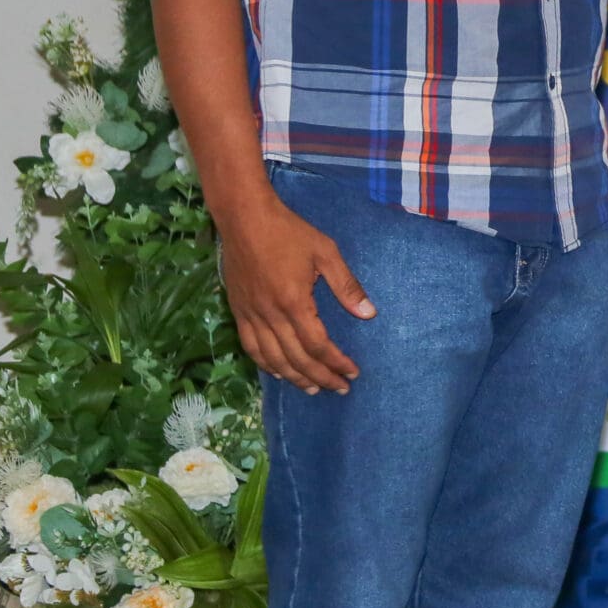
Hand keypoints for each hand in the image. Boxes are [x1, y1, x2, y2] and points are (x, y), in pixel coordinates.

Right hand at [218, 190, 374, 394]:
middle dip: (320, 377)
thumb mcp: (326, 253)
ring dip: (294, 377)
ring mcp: (251, 315)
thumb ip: (347, 286)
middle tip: (339, 388)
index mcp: (294, 302)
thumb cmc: (290, 232)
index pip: (318, 344)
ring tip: (313, 388)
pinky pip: (251, 347)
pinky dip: (266, 364)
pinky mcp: (238, 311)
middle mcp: (270, 315)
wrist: (245, 219)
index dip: (336, 362)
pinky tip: (278, 372)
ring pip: (272, 359)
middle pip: (296, 358)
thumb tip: (369, 314)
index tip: (352, 372)